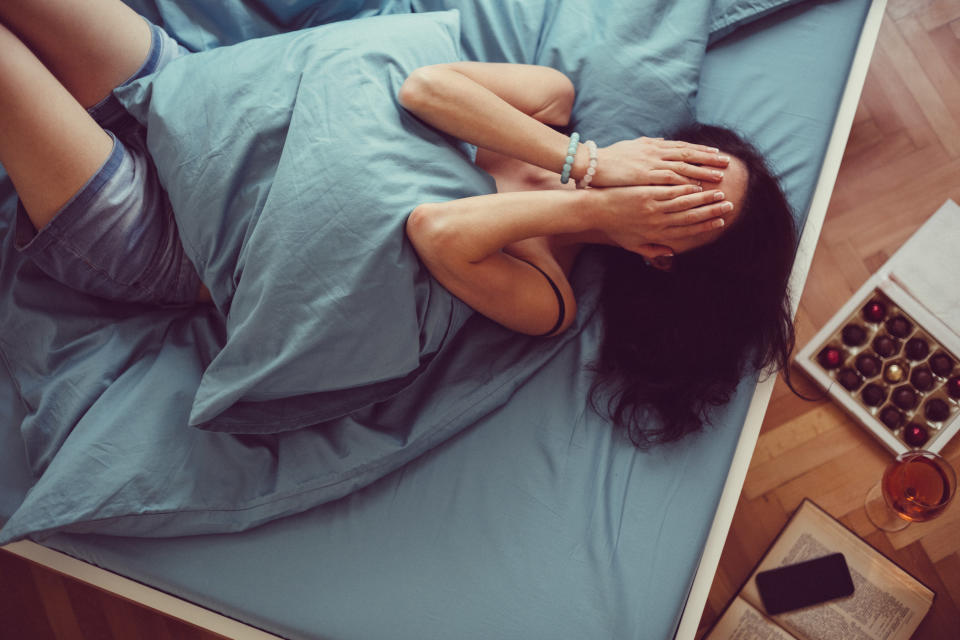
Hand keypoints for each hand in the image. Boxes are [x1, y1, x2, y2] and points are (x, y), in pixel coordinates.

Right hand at [587, 137, 728, 187]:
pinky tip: (696, 187)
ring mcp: (651, 163)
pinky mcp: (645, 175)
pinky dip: (684, 182)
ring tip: (719, 177)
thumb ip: (648, 144)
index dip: (701, 150)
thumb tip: (660, 140)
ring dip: (702, 172)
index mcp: (653, 145)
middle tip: (726, 162)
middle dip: (708, 159)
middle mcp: (655, 151)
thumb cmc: (610, 157)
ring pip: (683, 166)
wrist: (592, 163)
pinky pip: (669, 179)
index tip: (716, 152)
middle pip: (688, 154)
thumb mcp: (632, 145)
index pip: (683, 146)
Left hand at [595, 184, 730, 253]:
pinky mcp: (647, 193)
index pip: (686, 230)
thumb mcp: (632, 245)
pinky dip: (685, 188)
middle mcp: (658, 221)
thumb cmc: (614, 228)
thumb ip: (652, 250)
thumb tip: (670, 253)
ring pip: (684, 203)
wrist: (595, 212)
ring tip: (719, 193)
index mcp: (657, 233)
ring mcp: (653, 206)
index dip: (705, 226)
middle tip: (728, 206)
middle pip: (690, 216)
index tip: (720, 222)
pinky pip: (670, 191)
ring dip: (704, 199)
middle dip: (711, 212)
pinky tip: (698, 185)